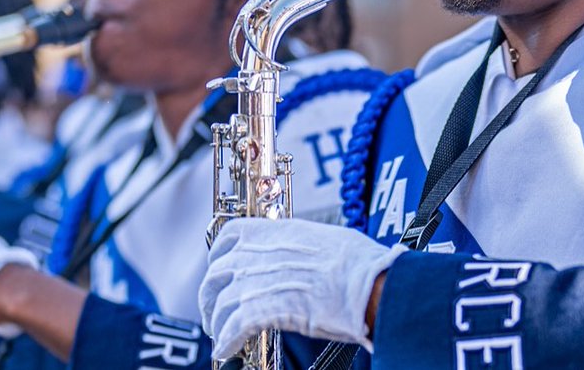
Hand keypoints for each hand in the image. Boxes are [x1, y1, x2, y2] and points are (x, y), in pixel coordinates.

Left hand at [198, 218, 406, 359]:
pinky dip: (226, 340)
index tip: (218, 267)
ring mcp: (263, 281)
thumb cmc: (362, 264)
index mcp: (280, 233)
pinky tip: (227, 350)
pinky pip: (233, 327)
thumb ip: (303, 246)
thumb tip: (302, 256)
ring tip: (221, 335)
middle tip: (214, 310)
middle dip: (210, 295)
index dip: (218, 254)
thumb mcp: (328, 240)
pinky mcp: (267, 310)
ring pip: (221, 303)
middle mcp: (264, 254)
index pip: (232, 234)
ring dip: (217, 322)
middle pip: (218, 273)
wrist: (373, 285)